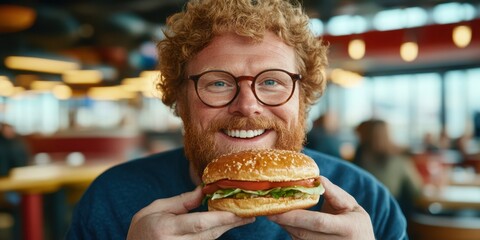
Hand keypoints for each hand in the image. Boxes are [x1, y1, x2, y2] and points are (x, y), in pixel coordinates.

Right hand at [127, 186, 254, 239]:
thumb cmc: (142, 228)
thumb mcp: (156, 208)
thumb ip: (181, 201)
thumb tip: (204, 190)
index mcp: (166, 228)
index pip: (199, 223)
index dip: (221, 217)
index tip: (238, 211)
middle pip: (210, 233)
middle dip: (232, 222)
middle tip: (251, 213)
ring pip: (211, 239)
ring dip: (228, 227)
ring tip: (245, 216)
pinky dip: (217, 232)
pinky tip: (229, 223)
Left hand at [267, 176, 374, 239]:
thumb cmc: (356, 223)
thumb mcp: (351, 206)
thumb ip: (334, 193)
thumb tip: (317, 178)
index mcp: (347, 228)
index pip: (318, 222)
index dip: (296, 216)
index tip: (277, 210)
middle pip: (303, 232)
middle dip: (283, 221)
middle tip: (267, 209)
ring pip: (298, 239)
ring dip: (284, 225)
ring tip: (274, 211)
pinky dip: (290, 230)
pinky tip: (285, 220)